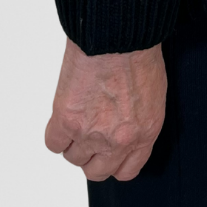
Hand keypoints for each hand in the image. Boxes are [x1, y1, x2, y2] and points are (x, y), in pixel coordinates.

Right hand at [45, 37, 167, 181]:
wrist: (118, 35)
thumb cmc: (138, 53)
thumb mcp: (153, 94)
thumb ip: (139, 119)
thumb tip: (124, 125)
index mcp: (144, 134)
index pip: (126, 171)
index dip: (114, 161)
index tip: (108, 152)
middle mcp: (117, 141)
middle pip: (96, 172)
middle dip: (92, 156)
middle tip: (89, 135)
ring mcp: (90, 133)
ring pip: (73, 157)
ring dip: (72, 141)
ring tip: (77, 116)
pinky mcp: (66, 120)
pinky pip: (53, 143)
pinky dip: (56, 133)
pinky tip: (63, 116)